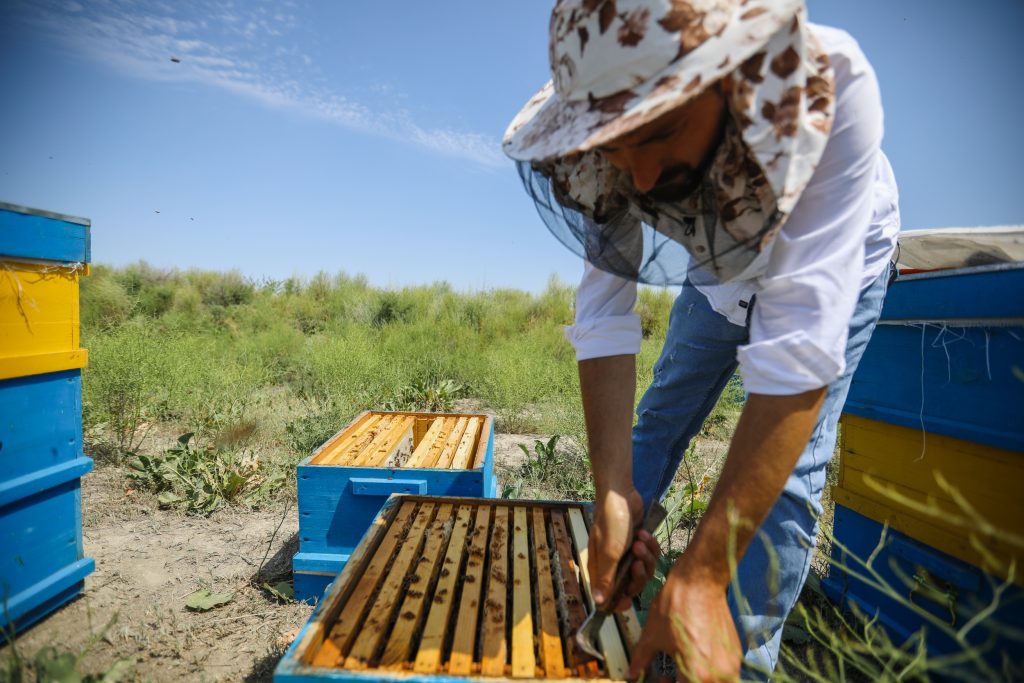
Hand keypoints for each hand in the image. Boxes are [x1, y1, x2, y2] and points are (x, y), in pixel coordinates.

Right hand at [589, 487, 658, 610]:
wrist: (621, 495)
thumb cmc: (611, 523)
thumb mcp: (610, 552)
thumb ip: (606, 579)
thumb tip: (598, 603)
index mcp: (600, 569)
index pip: (608, 597)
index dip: (618, 603)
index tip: (629, 601)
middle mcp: (612, 564)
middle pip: (631, 585)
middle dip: (638, 575)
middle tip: (637, 561)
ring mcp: (626, 554)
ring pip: (644, 570)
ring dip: (645, 557)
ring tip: (640, 541)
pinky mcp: (639, 544)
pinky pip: (650, 555)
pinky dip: (650, 546)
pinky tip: (644, 533)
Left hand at [628, 563, 741, 681]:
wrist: (699, 582)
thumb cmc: (674, 606)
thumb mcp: (651, 636)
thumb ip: (641, 660)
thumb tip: (631, 674)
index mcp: (696, 673)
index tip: (661, 680)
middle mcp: (718, 674)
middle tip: (667, 677)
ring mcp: (731, 664)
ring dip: (696, 682)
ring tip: (681, 668)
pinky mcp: (736, 653)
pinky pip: (724, 674)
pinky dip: (708, 673)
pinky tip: (694, 658)